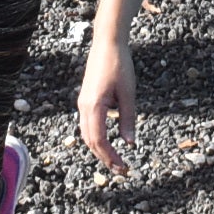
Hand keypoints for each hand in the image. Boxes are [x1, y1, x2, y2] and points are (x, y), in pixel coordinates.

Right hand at [77, 35, 137, 174]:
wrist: (107, 43)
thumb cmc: (119, 65)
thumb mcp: (128, 93)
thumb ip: (128, 118)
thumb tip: (130, 143)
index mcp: (94, 106)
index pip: (99, 140)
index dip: (110, 156)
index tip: (124, 167)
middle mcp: (84, 107)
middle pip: (91, 141)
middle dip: (105, 158)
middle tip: (122, 170)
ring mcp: (83, 103)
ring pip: (87, 135)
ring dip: (100, 150)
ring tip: (115, 161)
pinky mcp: (86, 100)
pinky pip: (88, 125)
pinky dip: (97, 138)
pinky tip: (108, 143)